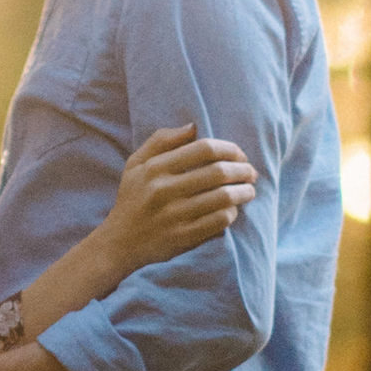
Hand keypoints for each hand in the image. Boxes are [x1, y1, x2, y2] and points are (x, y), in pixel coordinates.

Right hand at [105, 123, 256, 273]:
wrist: (119, 242)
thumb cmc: (132, 198)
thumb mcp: (136, 164)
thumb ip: (162, 140)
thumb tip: (194, 127)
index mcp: (155, 168)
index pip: (204, 149)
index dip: (229, 148)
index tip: (239, 154)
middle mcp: (164, 190)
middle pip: (218, 172)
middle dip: (243, 170)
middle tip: (251, 173)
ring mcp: (174, 216)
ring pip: (224, 198)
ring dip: (244, 192)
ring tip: (249, 191)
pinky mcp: (183, 237)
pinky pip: (219, 222)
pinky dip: (232, 214)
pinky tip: (233, 210)